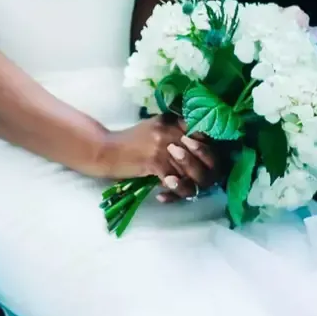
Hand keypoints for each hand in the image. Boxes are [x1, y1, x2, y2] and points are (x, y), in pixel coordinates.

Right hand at [98, 118, 219, 201]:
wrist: (107, 150)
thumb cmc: (132, 140)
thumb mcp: (155, 126)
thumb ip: (176, 127)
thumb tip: (200, 138)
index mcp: (173, 121)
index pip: (203, 131)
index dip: (210, 146)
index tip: (209, 156)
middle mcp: (172, 132)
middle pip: (202, 151)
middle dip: (207, 165)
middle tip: (202, 173)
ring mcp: (164, 148)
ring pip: (191, 169)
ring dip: (192, 180)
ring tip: (185, 183)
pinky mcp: (155, 163)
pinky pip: (175, 181)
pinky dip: (175, 189)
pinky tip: (165, 193)